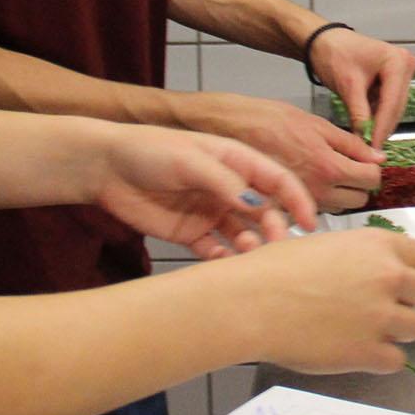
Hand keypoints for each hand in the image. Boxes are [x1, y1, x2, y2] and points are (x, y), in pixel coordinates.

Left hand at [90, 124, 319, 254]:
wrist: (105, 167)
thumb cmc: (149, 150)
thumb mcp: (191, 159)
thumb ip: (226, 182)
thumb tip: (259, 204)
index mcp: (236, 161)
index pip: (278, 180)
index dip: (297, 200)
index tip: (309, 223)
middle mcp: (229, 188)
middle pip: (265, 212)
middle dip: (274, 229)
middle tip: (274, 246)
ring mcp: (211, 212)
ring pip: (244, 235)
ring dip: (251, 247)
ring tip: (248, 256)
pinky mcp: (191, 234)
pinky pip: (215, 252)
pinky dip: (224, 260)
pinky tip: (223, 264)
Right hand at [176, 93, 379, 212]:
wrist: (231, 129)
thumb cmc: (269, 120)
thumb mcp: (317, 123)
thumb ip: (351, 143)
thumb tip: (377, 157)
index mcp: (328, 167)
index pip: (371, 180)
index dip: (372, 169)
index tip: (367, 161)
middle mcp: (316, 192)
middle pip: (359, 200)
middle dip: (358, 184)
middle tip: (348, 166)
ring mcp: (299, 203)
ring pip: (338, 208)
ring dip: (339, 194)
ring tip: (325, 171)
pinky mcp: (284, 208)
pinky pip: (314, 210)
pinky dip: (317, 200)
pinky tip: (307, 181)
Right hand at [227, 230, 414, 374]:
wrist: (251, 302)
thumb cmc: (273, 271)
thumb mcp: (325, 245)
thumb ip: (359, 258)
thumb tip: (371, 273)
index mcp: (377, 244)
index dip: (407, 272)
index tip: (395, 283)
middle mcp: (388, 276)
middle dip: (404, 302)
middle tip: (376, 310)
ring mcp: (381, 315)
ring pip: (414, 328)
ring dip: (394, 333)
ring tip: (362, 333)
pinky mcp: (370, 352)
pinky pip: (396, 361)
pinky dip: (379, 361)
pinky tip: (356, 352)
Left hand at [308, 30, 414, 144]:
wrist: (324, 41)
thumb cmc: (335, 55)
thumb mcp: (348, 86)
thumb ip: (359, 113)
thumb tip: (365, 140)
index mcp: (398, 62)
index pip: (392, 102)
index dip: (382, 127)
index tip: (373, 148)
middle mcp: (406, 65)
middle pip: (396, 106)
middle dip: (382, 127)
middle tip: (370, 150)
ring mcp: (402, 72)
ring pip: (394, 107)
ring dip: (381, 124)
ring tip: (368, 143)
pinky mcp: (394, 79)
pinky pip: (388, 103)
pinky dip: (378, 116)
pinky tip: (368, 128)